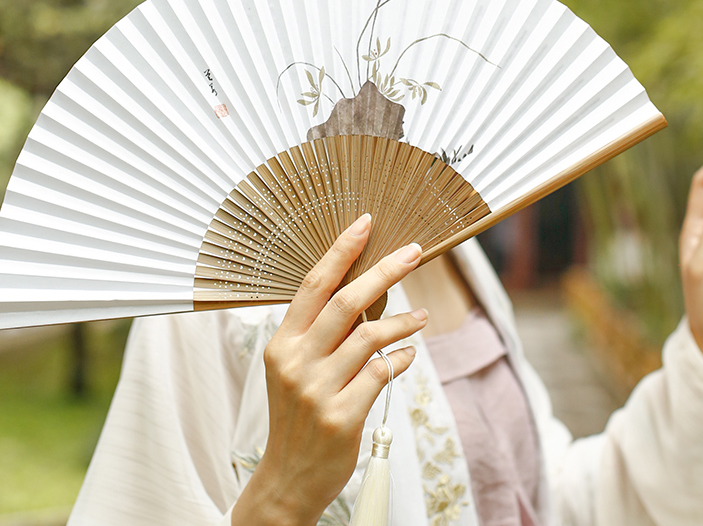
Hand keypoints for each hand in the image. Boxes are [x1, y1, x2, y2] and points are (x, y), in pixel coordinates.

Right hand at [236, 214, 426, 525]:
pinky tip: (408, 354)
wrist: (287, 478)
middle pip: (346, 301)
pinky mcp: (342, 416)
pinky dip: (401, 358)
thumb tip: (367, 291)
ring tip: (421, 316)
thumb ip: (322, 332)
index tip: (365, 224)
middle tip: (413, 252)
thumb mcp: (294, 368)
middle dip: (384, 270)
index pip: (313, 284)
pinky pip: (382, 373)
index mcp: (281, 342)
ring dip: (403, 321)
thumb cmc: (296, 415)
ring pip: (369, 336)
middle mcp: (296, 361)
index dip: (341, 251)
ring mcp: (318, 390)